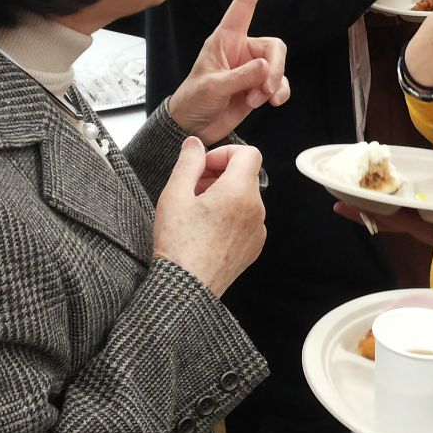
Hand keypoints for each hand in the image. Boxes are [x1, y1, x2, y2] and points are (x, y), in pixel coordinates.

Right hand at [153, 138, 266, 296]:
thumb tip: (195, 144)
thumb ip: (188, 162)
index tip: (204, 166)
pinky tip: (206, 228)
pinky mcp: (254, 246)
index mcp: (239, 192)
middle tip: (193, 188)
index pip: (248, 153)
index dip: (224, 153)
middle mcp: (255, 209)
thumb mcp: (175, 195)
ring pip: (245, 198)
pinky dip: (230, 216)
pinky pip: (246, 219)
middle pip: (245, 175)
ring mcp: (257, 229)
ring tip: (196, 210)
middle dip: (220, 174)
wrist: (185, 288)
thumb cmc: (179, 245)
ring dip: (224, 195)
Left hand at [168, 0, 290, 144]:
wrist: (194, 126)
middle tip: (267, 88)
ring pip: (278, 66)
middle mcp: (241, 49)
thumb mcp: (213, 87)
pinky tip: (268, 103)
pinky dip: (279, 93)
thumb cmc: (194, 100)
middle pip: (274, 46)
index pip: (243, 6)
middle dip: (276, 67)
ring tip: (259, 99)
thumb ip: (240, 77)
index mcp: (225, 39)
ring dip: (274, 84)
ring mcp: (252, 68)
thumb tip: (266, 67)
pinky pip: (280, 83)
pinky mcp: (259, 86)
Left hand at [333, 202, 432, 261]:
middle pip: (385, 219)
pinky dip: (391, 203)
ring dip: (373, 206)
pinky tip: (384, 193)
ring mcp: (425, 224)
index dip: (367, 213)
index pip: (390, 220)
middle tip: (337, 196)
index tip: (343, 205)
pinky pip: (406, 211)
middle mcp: (420, 227)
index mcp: (426, 229)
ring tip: (355, 192)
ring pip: (393, 215)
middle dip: (361, 210)